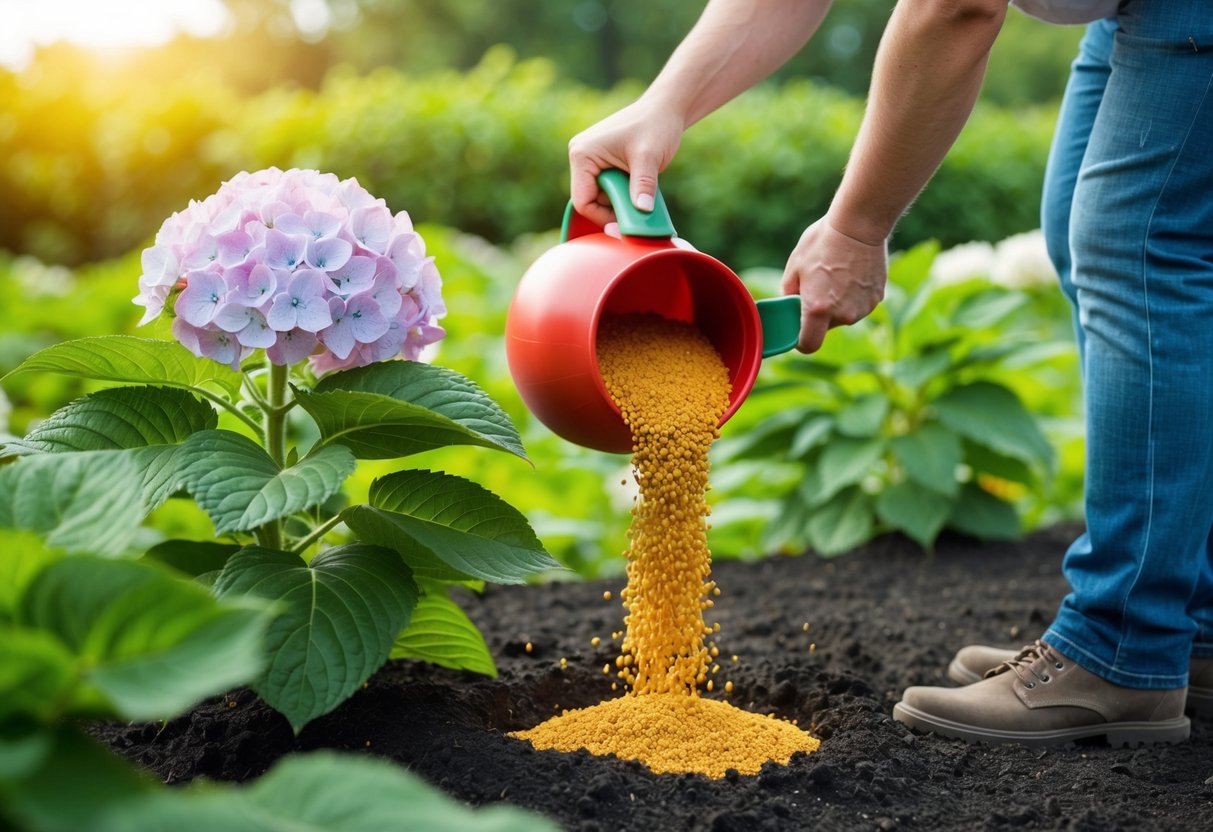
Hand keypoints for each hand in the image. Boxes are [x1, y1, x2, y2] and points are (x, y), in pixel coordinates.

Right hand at [568, 99, 685, 226]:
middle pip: (590, 201)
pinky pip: (608, 189)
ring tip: (642, 192)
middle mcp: (581, 157)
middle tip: (639, 210)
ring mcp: (590, 160)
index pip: (582, 202)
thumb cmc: (656, 126)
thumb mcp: (649, 158)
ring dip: (621, 201)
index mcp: (582, 154)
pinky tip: (638, 187)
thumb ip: (643, 185)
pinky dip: (623, 194)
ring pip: (600, 198)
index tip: (626, 225)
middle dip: (614, 209)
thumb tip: (642, 212)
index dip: (603, 218)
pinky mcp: (602, 163)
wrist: (666, 109)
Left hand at [780, 216, 887, 353]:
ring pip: (844, 316)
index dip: (800, 341)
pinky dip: (853, 295)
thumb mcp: (795, 266)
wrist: (859, 224)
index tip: (798, 329)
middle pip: (826, 328)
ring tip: (836, 276)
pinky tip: (851, 273)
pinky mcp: (877, 299)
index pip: (808, 345)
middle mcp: (843, 314)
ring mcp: (862, 308)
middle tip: (816, 288)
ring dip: (837, 305)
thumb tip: (791, 306)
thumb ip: (789, 294)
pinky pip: (859, 305)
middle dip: (818, 315)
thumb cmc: (823, 242)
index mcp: (818, 309)